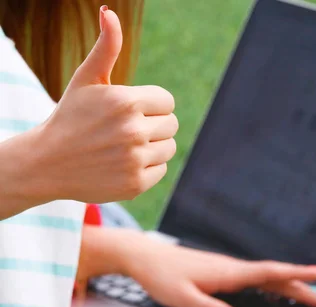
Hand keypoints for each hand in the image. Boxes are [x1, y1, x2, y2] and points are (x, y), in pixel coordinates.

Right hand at [33, 6, 177, 202]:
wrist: (47, 162)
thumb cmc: (71, 116)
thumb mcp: (86, 80)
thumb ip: (106, 49)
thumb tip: (110, 13)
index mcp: (126, 101)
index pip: (167, 101)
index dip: (150, 105)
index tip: (129, 110)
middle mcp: (133, 131)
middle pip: (171, 124)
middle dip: (152, 125)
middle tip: (124, 130)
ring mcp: (135, 160)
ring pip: (170, 148)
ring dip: (152, 147)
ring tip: (124, 146)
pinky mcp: (136, 184)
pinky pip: (161, 170)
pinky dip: (146, 168)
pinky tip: (122, 164)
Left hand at [78, 227, 315, 306]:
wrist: (145, 256)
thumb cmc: (162, 277)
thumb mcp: (181, 297)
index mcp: (229, 273)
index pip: (270, 273)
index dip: (296, 275)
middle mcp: (234, 269)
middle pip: (276, 277)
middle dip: (303, 287)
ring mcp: (230, 269)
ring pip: (269, 277)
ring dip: (292, 286)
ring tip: (313, 296)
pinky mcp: (224, 273)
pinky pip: (258, 279)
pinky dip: (276, 284)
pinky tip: (278, 291)